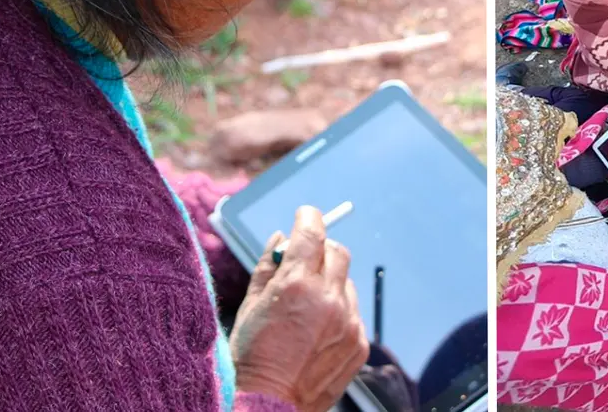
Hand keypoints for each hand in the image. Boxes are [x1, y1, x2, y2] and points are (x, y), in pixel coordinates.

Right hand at [231, 206, 369, 411]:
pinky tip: (317, 331)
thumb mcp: (248, 307)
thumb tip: (280, 237)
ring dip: (330, 283)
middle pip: (337, 252)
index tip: (306, 214)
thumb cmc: (251, 358)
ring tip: (307, 306)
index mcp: (296, 285)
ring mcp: (348, 321)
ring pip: (346, 282)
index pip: (312, 233)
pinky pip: (352, 312)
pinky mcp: (359, 342)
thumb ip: (266, 267)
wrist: (269, 407)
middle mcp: (328, 299)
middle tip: (305, 260)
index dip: (309, 217)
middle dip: (321, 250)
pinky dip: (338, 311)